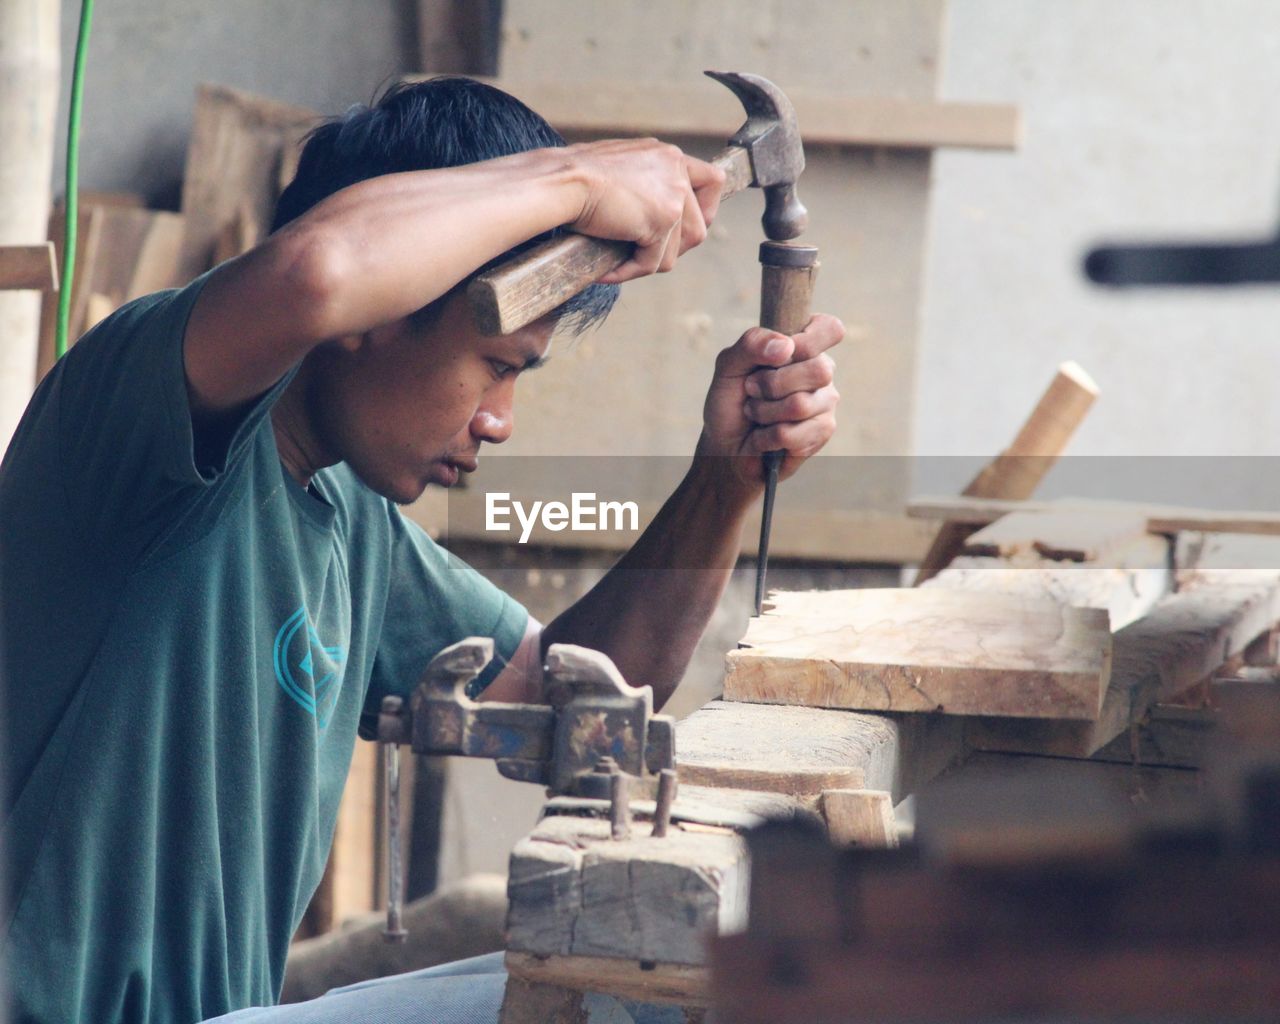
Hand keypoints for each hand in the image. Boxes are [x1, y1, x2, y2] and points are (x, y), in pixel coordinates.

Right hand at [566, 139, 723, 281]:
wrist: (561, 181)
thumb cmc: (574, 177)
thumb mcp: (620, 171)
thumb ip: (644, 186)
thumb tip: (651, 219)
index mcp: (668, 156)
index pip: (712, 181)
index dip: (706, 210)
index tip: (687, 229)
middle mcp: (676, 170)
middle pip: (701, 224)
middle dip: (677, 248)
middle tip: (647, 256)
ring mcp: (673, 195)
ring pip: (678, 249)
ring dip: (651, 261)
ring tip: (622, 262)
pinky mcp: (662, 220)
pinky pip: (653, 262)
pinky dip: (630, 271)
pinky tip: (608, 271)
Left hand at [697, 314, 844, 492]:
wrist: (725, 446)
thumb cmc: (731, 402)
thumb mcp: (728, 367)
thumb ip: (751, 345)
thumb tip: (785, 346)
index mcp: (803, 346)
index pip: (829, 328)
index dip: (807, 340)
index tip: (781, 354)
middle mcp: (821, 371)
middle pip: (818, 370)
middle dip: (772, 384)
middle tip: (752, 390)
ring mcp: (826, 403)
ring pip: (800, 405)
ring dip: (764, 413)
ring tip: (755, 415)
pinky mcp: (822, 433)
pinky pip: (792, 434)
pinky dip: (766, 437)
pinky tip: (763, 436)